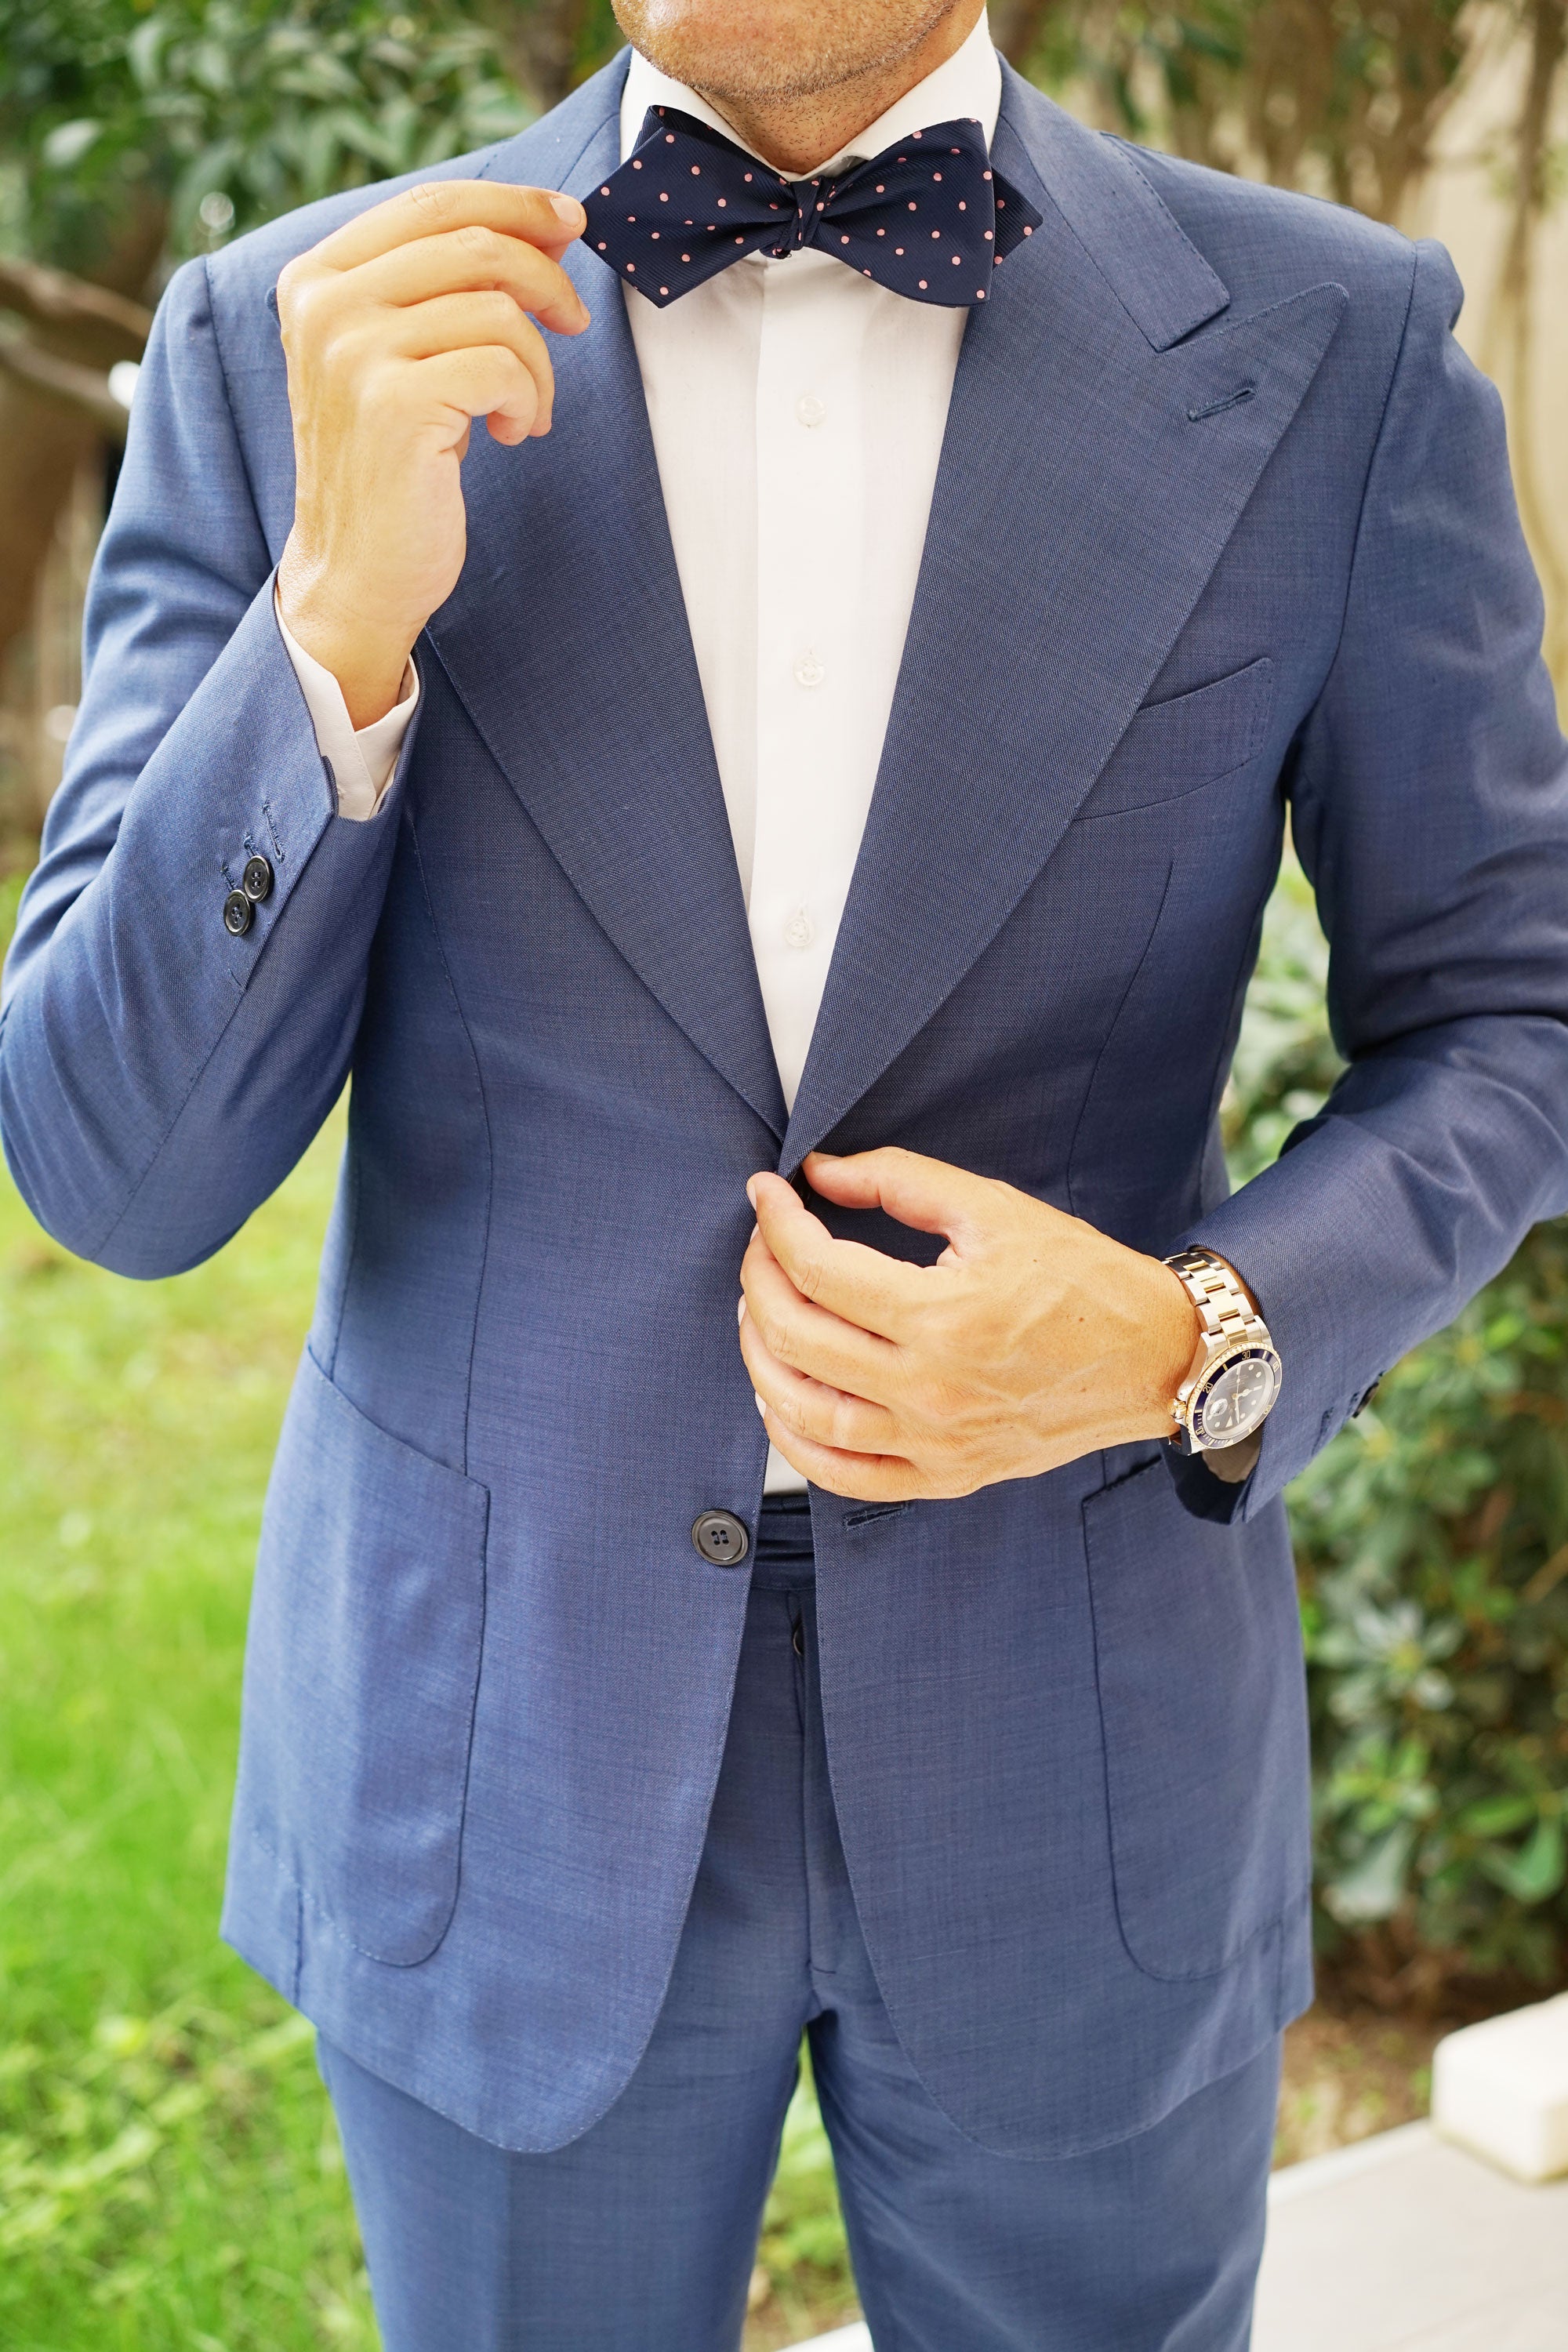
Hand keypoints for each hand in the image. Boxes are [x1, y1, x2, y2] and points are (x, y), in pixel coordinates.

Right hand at [275, 180, 589, 726]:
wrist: (356, 571)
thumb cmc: (392, 464)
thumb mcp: (403, 356)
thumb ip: (446, 288)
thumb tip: (548, 224)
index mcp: (317, 278)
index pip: (431, 202)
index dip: (514, 203)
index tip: (570, 224)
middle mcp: (326, 304)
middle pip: (474, 241)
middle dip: (546, 278)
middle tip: (574, 321)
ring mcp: (355, 351)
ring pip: (498, 307)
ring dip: (538, 361)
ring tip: (525, 408)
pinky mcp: (395, 403)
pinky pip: (504, 365)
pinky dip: (527, 398)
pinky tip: (509, 434)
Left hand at [737, 1148, 1201, 1500]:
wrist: (1152, 1356)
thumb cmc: (1081, 1278)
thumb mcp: (993, 1208)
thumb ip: (899, 1179)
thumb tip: (818, 1172)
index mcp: (943, 1316)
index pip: (818, 1269)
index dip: (776, 1224)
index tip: (767, 1195)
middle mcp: (932, 1389)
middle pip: (796, 1337)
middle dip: (759, 1280)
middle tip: (761, 1246)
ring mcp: (936, 1443)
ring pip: (804, 1413)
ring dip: (761, 1358)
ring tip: (759, 1314)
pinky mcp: (946, 1475)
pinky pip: (845, 1475)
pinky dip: (796, 1442)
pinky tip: (781, 1398)